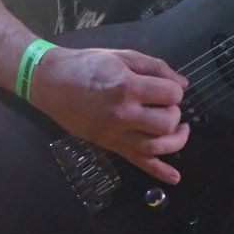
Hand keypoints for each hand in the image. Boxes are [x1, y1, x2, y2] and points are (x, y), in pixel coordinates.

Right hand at [29, 46, 189, 183]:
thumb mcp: (123, 56)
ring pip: (156, 147)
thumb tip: (182, 83)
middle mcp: (123, 114)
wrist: (51, 82)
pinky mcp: (110, 145)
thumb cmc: (87, 65)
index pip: (171, 95)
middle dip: (175, 114)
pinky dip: (158, 172)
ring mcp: (116, 133)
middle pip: (167, 123)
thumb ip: (155, 67)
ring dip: (176, 141)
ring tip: (179, 131)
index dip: (175, 90)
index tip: (167, 88)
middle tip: (166, 106)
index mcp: (128, 87)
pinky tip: (174, 178)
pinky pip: (137, 162)